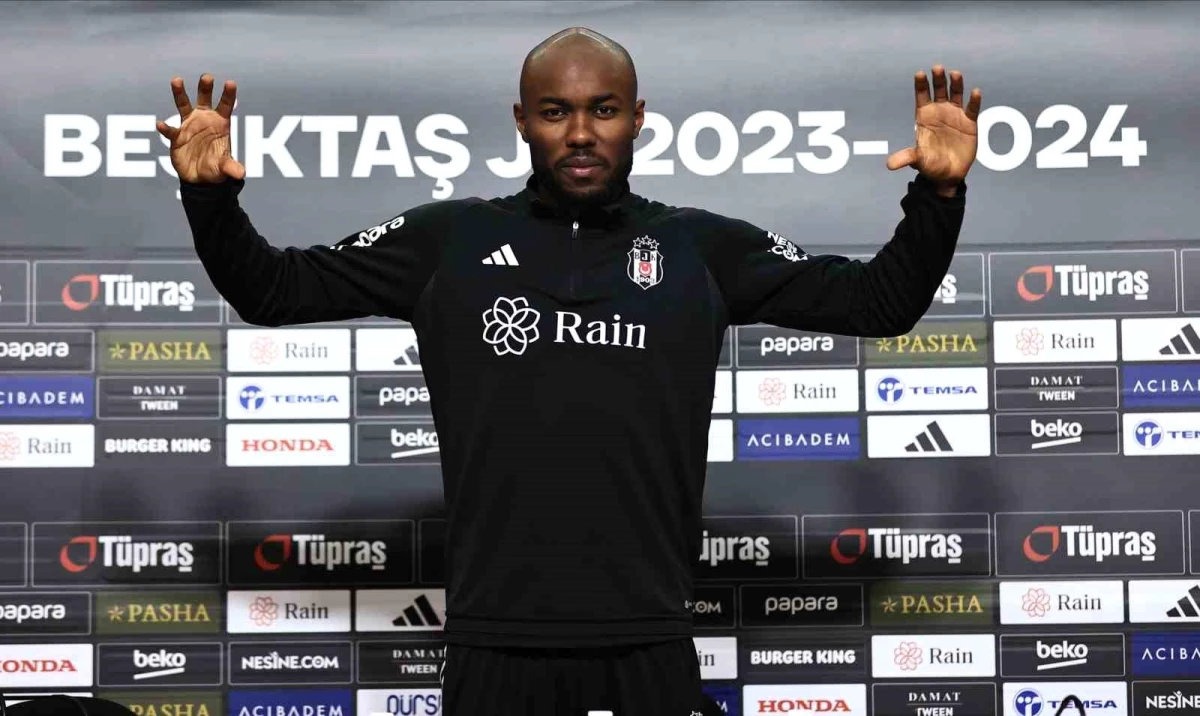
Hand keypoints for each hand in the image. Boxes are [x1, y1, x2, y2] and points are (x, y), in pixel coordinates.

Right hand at [156, 73, 245, 183]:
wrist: (200, 178)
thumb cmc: (216, 168)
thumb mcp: (225, 169)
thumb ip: (231, 168)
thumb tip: (241, 174)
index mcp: (221, 123)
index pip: (226, 105)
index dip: (228, 94)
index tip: (230, 83)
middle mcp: (205, 120)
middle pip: (205, 99)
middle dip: (205, 87)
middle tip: (207, 77)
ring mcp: (189, 125)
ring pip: (184, 105)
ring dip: (180, 93)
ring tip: (177, 80)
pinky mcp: (176, 136)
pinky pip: (170, 130)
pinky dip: (166, 128)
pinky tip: (161, 125)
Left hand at [886, 65, 982, 187]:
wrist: (949, 174)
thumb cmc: (930, 165)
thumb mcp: (918, 161)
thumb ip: (906, 158)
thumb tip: (889, 165)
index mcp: (924, 117)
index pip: (921, 96)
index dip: (921, 85)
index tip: (920, 74)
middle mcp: (939, 112)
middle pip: (938, 91)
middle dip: (938, 79)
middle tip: (937, 68)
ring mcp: (955, 115)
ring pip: (956, 95)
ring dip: (956, 84)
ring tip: (955, 74)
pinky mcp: (969, 123)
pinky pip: (972, 109)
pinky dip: (974, 101)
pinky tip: (975, 92)